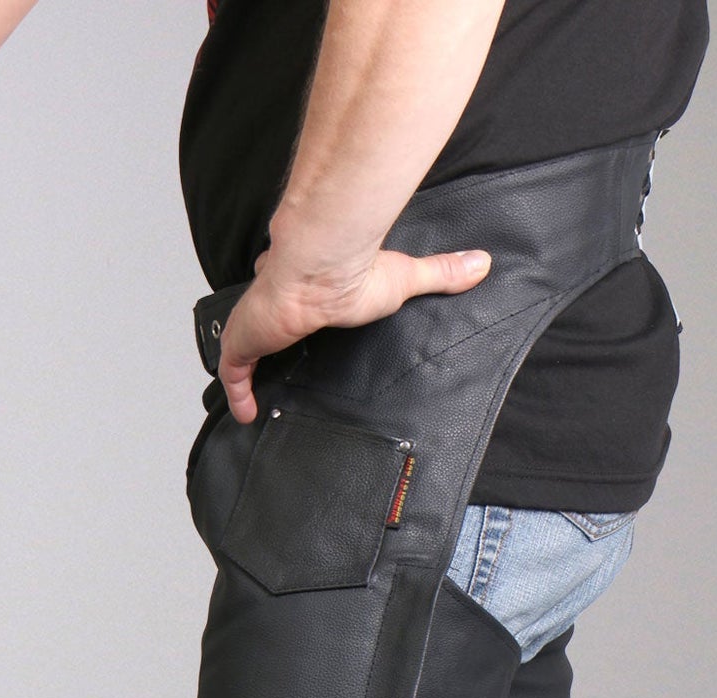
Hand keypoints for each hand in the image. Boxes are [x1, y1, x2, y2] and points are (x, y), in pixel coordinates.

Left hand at [217, 242, 490, 422]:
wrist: (324, 264)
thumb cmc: (358, 270)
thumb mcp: (406, 277)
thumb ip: (440, 272)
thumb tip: (483, 263)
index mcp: (306, 280)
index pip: (290, 290)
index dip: (289, 305)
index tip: (295, 322)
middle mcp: (275, 298)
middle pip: (262, 320)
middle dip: (264, 336)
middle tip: (274, 361)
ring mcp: (256, 320)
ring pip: (244, 346)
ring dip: (248, 367)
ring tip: (257, 393)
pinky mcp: (244, 339)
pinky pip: (233, 372)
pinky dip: (238, 394)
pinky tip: (247, 414)